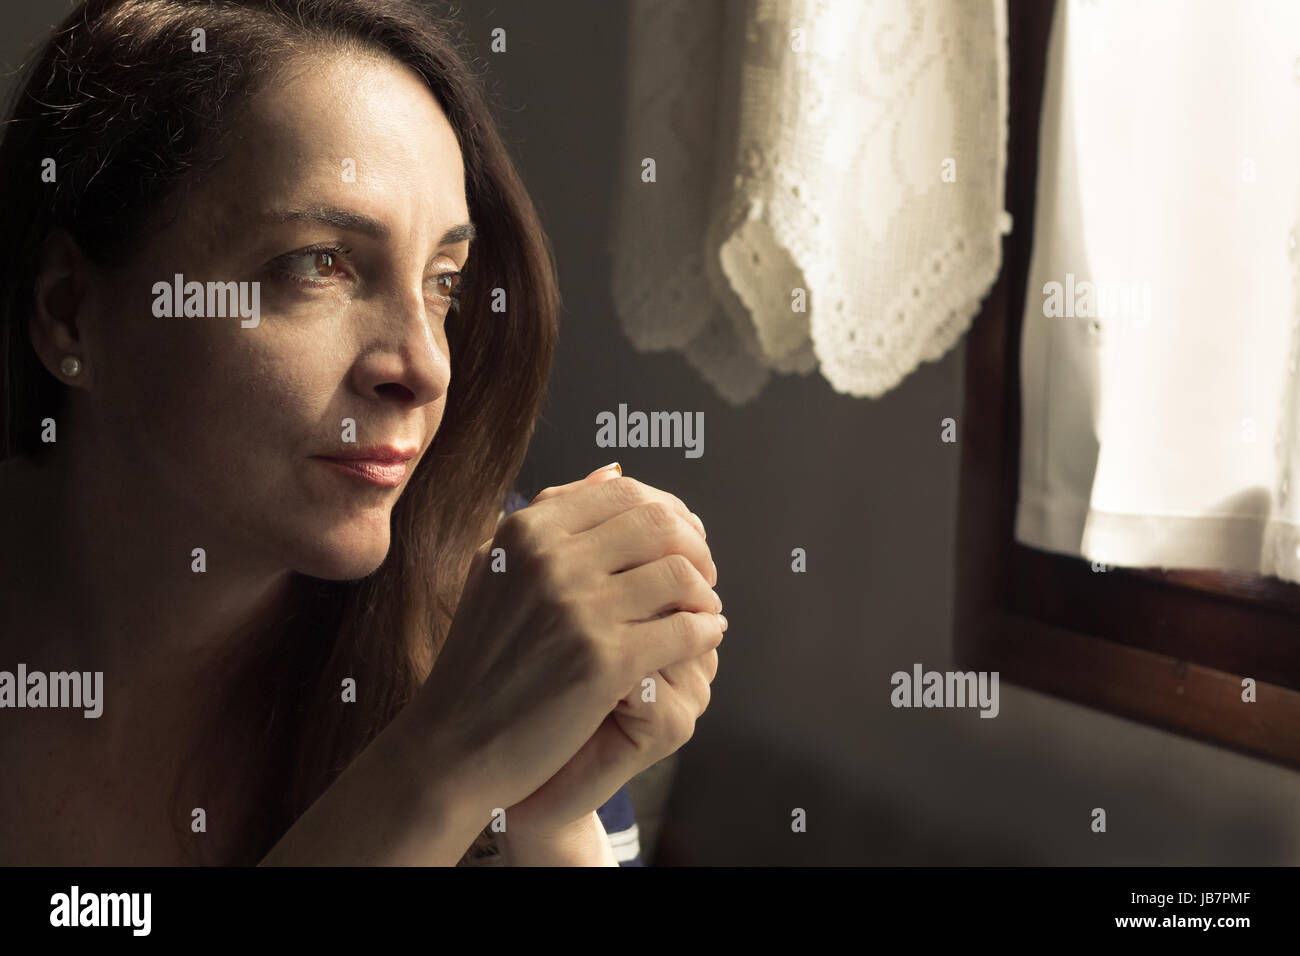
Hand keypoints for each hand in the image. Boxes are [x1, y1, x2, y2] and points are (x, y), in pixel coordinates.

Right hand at [405, 464, 723, 835]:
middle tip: (703, 574)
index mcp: (526, 530)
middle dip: (695, 546)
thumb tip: (611, 471)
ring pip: (680, 573)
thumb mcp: (496, 570)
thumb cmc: (479, 662)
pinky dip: (705, 631)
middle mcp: (551, 559)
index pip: (624, 491)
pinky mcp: (605, 661)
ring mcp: (579, 609)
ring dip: (703, 591)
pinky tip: (703, 639)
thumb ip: (549, 518)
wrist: (453, 745)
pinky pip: (685, 629)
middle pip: (660, 524)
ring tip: (703, 608)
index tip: (684, 536)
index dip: (668, 509)